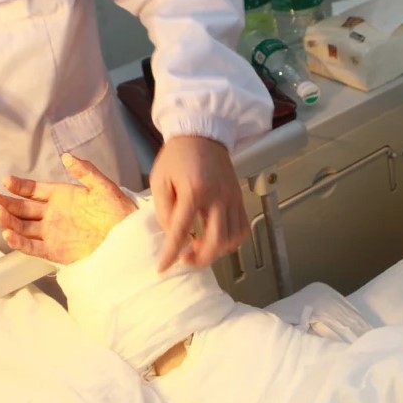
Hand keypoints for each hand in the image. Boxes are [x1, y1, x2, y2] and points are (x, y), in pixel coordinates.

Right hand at [0, 153, 137, 263]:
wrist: (128, 236)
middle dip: (6, 203)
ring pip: (23, 227)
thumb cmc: (118, 210)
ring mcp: (52, 233)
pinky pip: (33, 247)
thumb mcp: (103, 187)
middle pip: (22, 209)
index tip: (6, 181)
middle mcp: (52, 214)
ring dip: (8, 221)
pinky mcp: (55, 251)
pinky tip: (8, 234)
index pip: (33, 190)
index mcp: (61, 196)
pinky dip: (19, 242)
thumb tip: (67, 157)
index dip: (19, 186)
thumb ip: (85, 171)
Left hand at [151, 136, 246, 271]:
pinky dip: (231, 241)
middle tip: (186, 259)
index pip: (182, 231)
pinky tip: (216, 238)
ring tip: (199, 247)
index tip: (163, 268)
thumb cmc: (178, 156)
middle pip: (216, 241)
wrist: (202, 134)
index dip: (171, 253)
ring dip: (215, 251)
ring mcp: (232, 198)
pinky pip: (242, 229)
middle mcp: (217, 197)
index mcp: (194, 190)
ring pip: (232, 239)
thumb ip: (163, 210)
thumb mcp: (160, 180)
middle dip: (201, 259)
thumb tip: (172, 235)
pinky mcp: (239, 199)